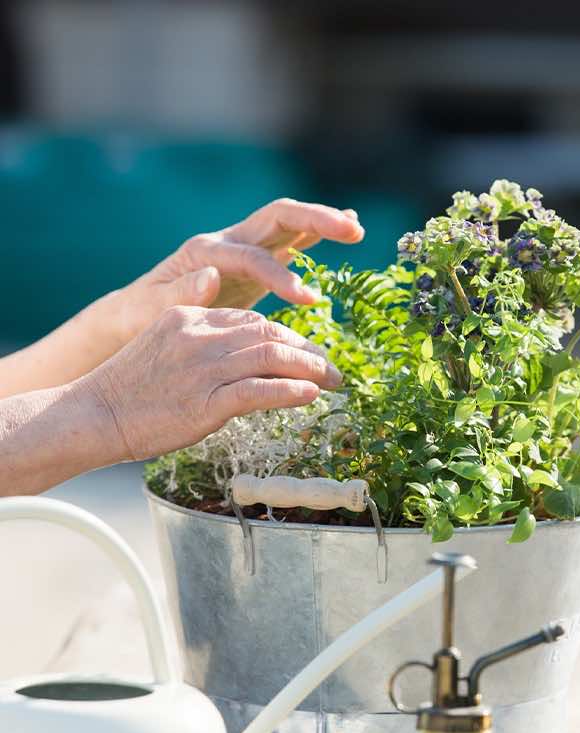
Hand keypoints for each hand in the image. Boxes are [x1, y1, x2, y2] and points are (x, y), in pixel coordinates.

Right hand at [79, 305, 340, 461]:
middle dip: (308, 351)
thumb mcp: (166, 347)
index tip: (308, 353)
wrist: (92, 415)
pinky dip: (291, 391)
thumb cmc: (130, 389)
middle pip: (270, 334)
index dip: (289, 337)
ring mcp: (203, 368)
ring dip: (310, 370)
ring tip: (332, 382)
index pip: (254, 320)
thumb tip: (250, 350)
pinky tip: (310, 395)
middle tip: (332, 369)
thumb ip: (207, 342)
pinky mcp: (205, 402)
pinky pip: (260, 391)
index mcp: (190, 316)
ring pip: (272, 357)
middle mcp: (200, 336)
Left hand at [110, 198, 363, 345]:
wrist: (137, 312)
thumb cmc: (141, 318)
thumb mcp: (151, 312)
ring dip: (323, 221)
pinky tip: (349, 224)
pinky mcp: (258, 257)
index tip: (310, 300)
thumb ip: (179, 296)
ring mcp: (244, 245)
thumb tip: (211, 277)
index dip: (281, 275)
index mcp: (205, 252)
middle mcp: (228, 239)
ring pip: (289, 221)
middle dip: (315, 221)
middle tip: (351, 232)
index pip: (251, 257)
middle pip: (277, 217)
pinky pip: (292, 237)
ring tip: (356, 228)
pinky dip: (319, 230)